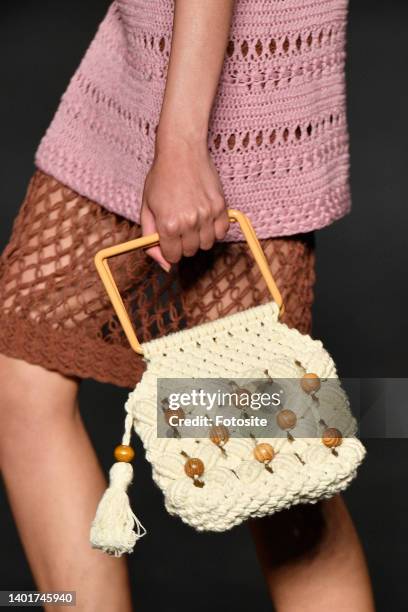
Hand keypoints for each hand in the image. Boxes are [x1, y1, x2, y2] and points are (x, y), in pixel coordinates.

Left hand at [140, 137, 229, 269]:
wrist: (182, 151)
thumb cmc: (161, 178)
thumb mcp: (146, 209)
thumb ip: (150, 239)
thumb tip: (164, 265)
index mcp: (168, 225)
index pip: (172, 257)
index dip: (169, 250)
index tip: (168, 239)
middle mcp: (189, 222)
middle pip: (190, 252)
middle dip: (183, 244)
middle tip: (179, 227)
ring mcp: (207, 215)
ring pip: (206, 245)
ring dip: (199, 238)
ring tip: (192, 221)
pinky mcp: (221, 207)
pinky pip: (221, 232)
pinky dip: (214, 230)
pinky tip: (205, 218)